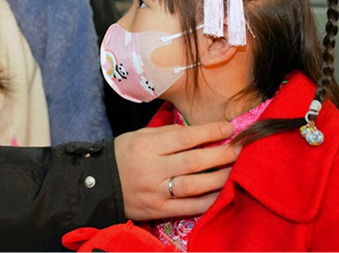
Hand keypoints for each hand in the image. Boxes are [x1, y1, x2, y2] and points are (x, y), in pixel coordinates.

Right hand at [113, 122, 238, 220]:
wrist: (98, 185)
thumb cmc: (123, 155)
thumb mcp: (139, 136)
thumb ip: (167, 134)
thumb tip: (198, 131)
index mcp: (147, 146)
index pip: (184, 137)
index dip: (209, 132)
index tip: (229, 127)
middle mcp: (152, 169)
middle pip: (194, 162)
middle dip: (221, 154)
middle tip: (241, 148)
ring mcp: (156, 192)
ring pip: (194, 185)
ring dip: (220, 177)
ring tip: (236, 169)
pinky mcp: (159, 210)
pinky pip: (189, 207)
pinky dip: (209, 200)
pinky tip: (223, 192)